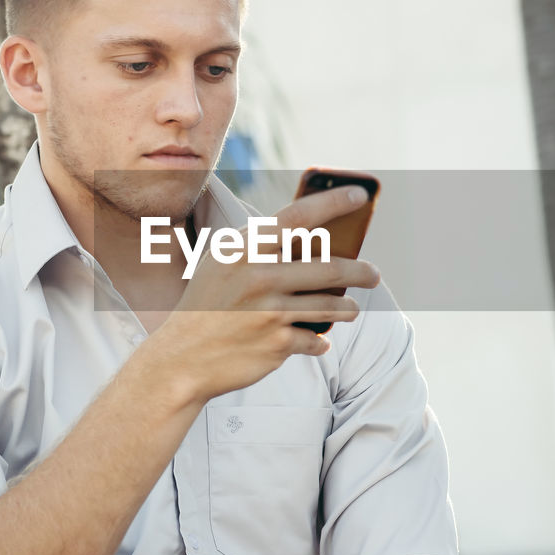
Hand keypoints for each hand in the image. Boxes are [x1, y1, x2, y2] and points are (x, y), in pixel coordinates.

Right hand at [147, 185, 379, 401]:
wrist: (181, 359)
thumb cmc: (205, 306)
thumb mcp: (221, 264)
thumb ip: (258, 247)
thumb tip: (310, 233)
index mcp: (244, 250)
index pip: (299, 216)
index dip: (334, 202)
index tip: (361, 195)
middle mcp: (259, 276)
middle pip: (330, 267)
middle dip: (361, 271)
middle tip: (373, 274)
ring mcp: (270, 311)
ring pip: (332, 306)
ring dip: (348, 308)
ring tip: (352, 308)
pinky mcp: (278, 344)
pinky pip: (316, 339)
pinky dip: (318, 341)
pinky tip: (316, 342)